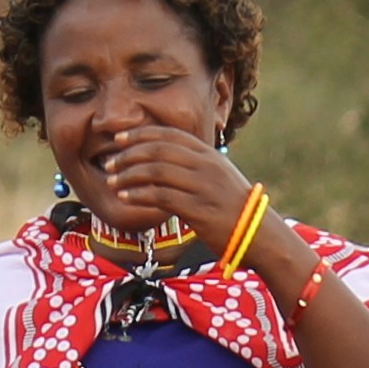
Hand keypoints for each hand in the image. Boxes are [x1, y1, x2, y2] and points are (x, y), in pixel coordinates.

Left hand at [87, 118, 252, 246]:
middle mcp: (205, 166)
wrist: (259, 233)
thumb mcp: (218, 176)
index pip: (169, 135)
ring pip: (156, 171)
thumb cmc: (234, 207)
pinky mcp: (198, 209)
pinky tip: (125, 197)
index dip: (140, 134)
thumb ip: (193, 165)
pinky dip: (138, 195)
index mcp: (209, 154)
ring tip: (111, 181)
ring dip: (128, 175)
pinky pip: (160, 196)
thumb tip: (161, 160)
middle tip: (109, 163)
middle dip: (128, 155)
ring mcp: (202, 186)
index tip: (119, 140)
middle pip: (158, 150)